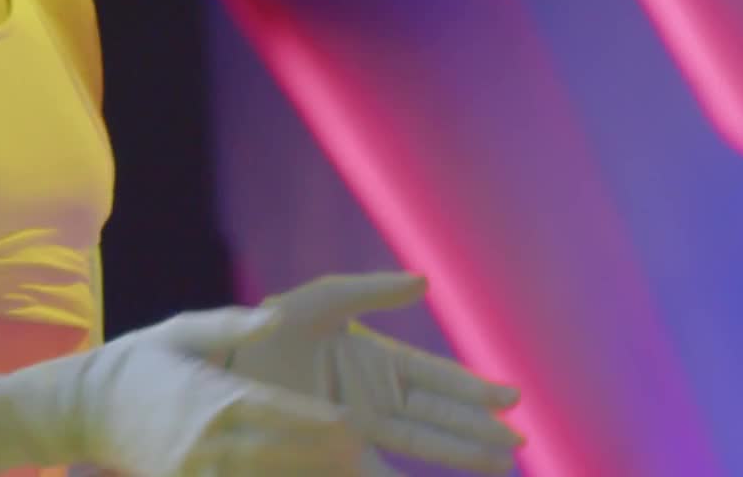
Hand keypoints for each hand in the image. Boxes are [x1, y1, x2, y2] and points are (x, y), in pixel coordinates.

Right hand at [69, 304, 373, 475]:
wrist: (82, 408)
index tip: (354, 427)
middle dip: (323, 462)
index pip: (278, 412)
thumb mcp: (181, 330)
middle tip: (361, 461)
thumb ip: (232, 326)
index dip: (319, 422)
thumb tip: (278, 316)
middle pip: (279, 458)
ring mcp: (194, 473)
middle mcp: (208, 440)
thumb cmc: (138, 361)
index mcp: (213, 396)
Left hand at [227, 274, 523, 474]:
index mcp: (375, 360)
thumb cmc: (272, 325)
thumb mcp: (320, 301)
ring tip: (500, 466)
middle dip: (476, 431)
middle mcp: (374, 398)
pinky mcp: (334, 450)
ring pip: (419, 443)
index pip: (435, 378)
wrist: (224, 361)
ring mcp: (357, 427)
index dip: (473, 389)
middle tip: (518, 446)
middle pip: (437, 417)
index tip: (511, 398)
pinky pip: (378, 469)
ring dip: (458, 454)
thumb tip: (423, 283)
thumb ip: (369, 290)